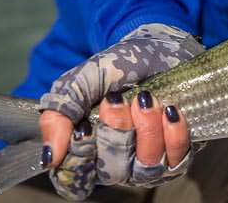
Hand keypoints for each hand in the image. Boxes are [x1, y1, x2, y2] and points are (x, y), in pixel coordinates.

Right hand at [37, 23, 203, 198]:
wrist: (157, 47)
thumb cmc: (116, 68)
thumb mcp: (81, 82)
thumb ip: (58, 114)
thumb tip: (49, 157)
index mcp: (87, 151)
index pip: (74, 180)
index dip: (78, 160)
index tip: (84, 130)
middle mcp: (118, 162)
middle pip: (113, 172)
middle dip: (115, 134)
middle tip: (116, 101)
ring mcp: (149, 160)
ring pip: (146, 167)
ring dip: (146, 132)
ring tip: (146, 100)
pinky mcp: (178, 152)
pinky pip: (178, 158)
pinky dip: (174, 135)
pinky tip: (170, 111)